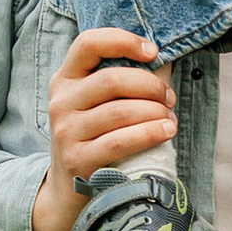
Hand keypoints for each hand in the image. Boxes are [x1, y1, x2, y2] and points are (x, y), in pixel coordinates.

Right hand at [32, 27, 174, 230]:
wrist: (68, 189)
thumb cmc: (95, 138)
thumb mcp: (97, 105)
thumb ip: (123, 82)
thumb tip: (166, 60)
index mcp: (65, 80)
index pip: (88, 43)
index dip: (123, 41)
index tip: (153, 51)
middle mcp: (60, 102)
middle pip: (111, 80)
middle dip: (150, 86)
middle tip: (169, 98)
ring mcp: (65, 132)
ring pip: (120, 112)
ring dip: (154, 112)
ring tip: (171, 119)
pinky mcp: (77, 160)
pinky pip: (120, 142)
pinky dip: (149, 134)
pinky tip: (167, 131)